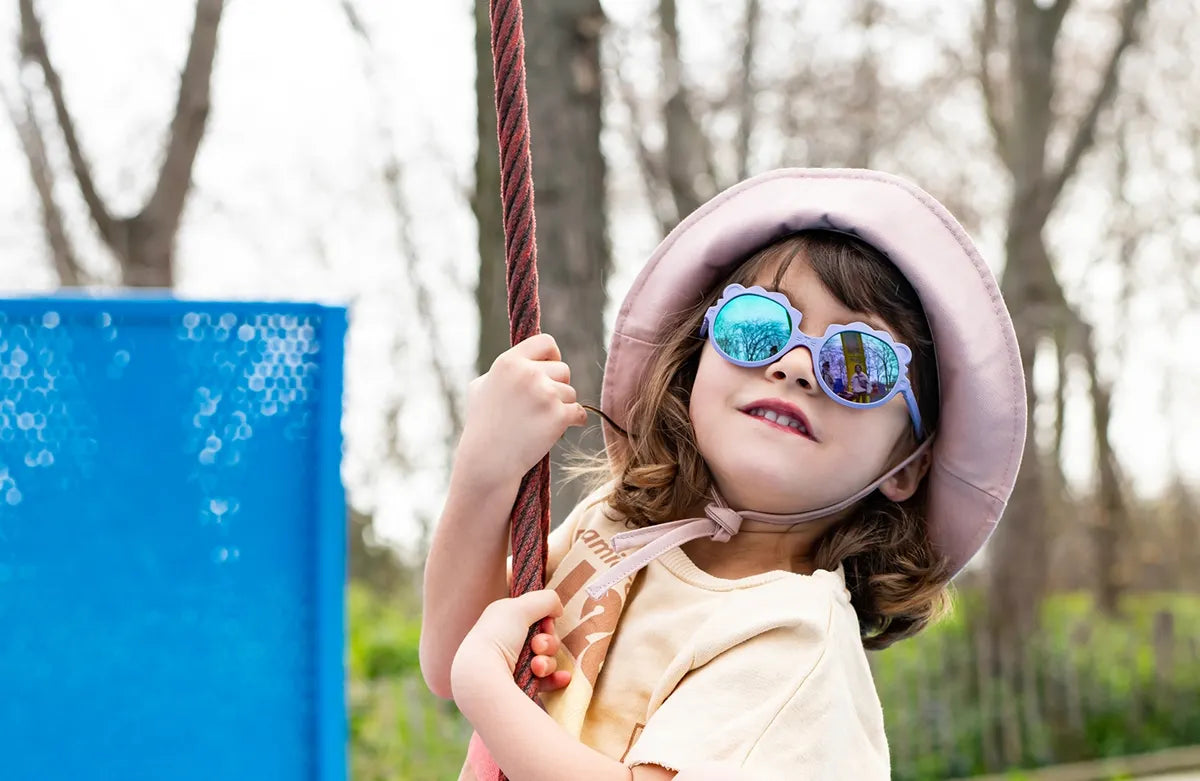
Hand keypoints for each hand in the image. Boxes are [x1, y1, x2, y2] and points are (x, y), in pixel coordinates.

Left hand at [451, 589, 571, 701]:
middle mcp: (509, 641)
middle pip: (545, 638)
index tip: (544, 623)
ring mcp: (514, 665)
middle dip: (548, 642)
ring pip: (547, 659)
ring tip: (536, 667)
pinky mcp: (520, 685)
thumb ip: (545, 599)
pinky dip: (555, 678)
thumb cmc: (497, 638)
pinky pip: (546, 680)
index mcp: (505, 620)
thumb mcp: (520, 607)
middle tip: (537, 646)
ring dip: (547, 661)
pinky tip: (562, 678)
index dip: (546, 620)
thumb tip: (558, 610)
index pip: (536, 616)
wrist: (481, 679)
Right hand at [454, 333, 588, 490]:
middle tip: (540, 405)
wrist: (487, 461)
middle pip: (563, 369)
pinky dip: (573, 421)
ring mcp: (545, 395)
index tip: (549, 370)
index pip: (545, 342)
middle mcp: (528, 374)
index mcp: (509, 362)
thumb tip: (526, 359)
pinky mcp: (559, 417)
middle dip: (557, 386)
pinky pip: (579, 412)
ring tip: (538, 422)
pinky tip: (556, 429)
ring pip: (571, 393)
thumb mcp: (481, 387)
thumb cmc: (482, 425)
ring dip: (561, 406)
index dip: (551, 356)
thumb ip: (505, 370)